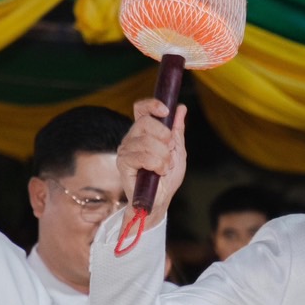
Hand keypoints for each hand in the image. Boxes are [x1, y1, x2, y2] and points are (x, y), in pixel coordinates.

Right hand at [116, 98, 187, 226]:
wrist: (160, 200)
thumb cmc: (167, 177)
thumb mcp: (177, 151)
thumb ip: (177, 130)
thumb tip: (181, 108)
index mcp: (144, 132)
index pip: (141, 109)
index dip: (152, 105)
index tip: (166, 111)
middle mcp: (132, 138)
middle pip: (145, 122)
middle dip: (164, 137)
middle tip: (169, 152)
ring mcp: (125, 149)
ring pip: (147, 141)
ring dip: (163, 156)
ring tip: (165, 167)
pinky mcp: (123, 163)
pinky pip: (142, 156)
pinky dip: (157, 164)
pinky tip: (158, 172)